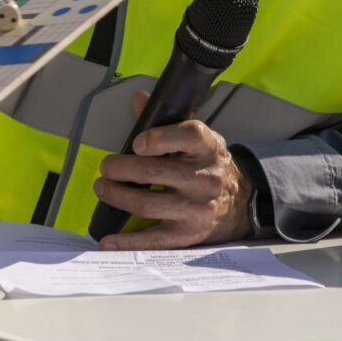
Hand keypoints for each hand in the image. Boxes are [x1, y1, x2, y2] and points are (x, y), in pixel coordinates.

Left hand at [92, 91, 252, 250]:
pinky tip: (109, 240)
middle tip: (106, 167)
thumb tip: (139, 99)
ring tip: (103, 188)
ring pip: (148, 204)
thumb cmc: (209, 166)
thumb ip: (166, 121)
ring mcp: (197, 209)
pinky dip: (128, 241)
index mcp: (208, 148)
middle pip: (156, 172)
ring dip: (118, 196)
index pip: (188, 136)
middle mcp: (205, 179)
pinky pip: (153, 240)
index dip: (159, 138)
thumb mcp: (197, 139)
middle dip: (122, 168)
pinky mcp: (188, 234)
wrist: (238, 202)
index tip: (137, 143)